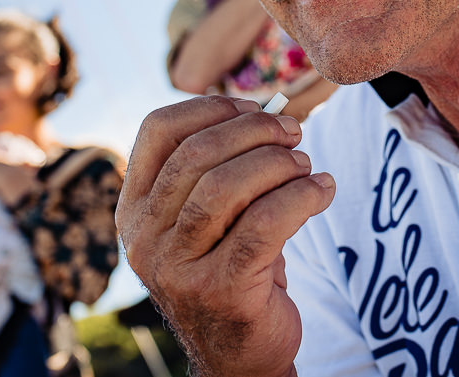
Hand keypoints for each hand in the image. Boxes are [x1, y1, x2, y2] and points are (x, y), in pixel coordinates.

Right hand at [117, 95, 334, 376]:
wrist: (242, 353)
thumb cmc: (233, 268)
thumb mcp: (212, 217)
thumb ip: (225, 166)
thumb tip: (272, 111)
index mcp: (135, 209)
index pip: (157, 130)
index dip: (210, 107)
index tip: (253, 107)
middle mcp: (146, 237)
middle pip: (197, 154)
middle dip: (255, 131)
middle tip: (294, 133)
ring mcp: (178, 268)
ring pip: (227, 186)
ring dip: (278, 164)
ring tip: (305, 166)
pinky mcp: (221, 290)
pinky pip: (265, 224)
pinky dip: (302, 197)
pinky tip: (322, 191)